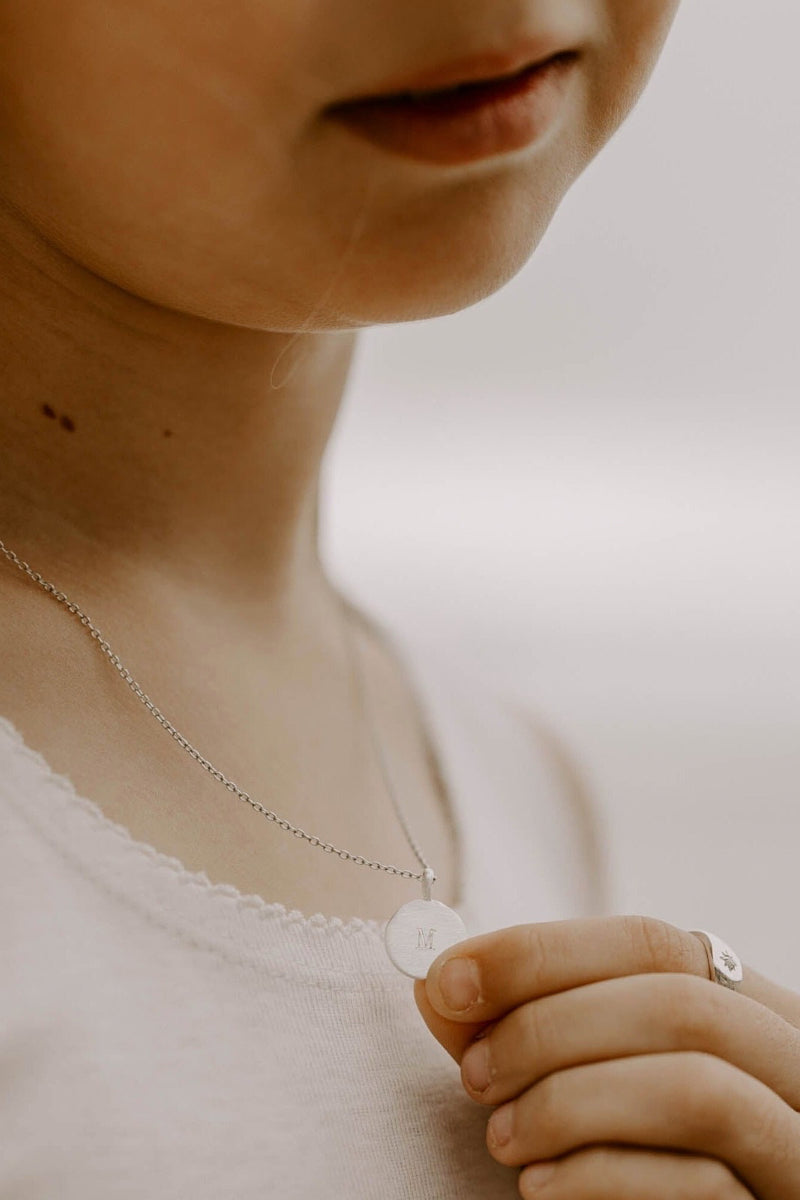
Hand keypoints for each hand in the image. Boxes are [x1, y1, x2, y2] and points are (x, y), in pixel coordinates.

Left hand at [414, 915, 799, 1197]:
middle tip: (472, 1072)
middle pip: (678, 1003)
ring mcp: (795, 1141)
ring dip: (571, 1100)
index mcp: (743, 1006)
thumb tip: (439, 981)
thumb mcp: (580, 1075)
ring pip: (697, 1088)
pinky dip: (601, 1173)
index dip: (540, 951)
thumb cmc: (632, 1155)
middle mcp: (787, 1060)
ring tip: (501, 1135)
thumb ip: (523, 1028)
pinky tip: (539, 1186)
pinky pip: (702, 1183)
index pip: (652, 942)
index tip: (447, 978)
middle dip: (551, 1028)